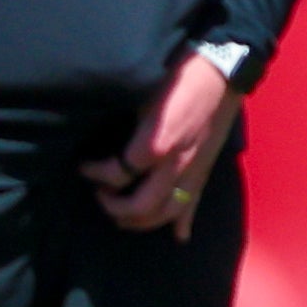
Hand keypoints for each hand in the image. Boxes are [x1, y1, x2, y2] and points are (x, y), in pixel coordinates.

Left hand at [89, 54, 240, 232]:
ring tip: (124, 216)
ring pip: (166, 213)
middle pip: (140, 206)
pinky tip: (178, 236)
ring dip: (142, 222)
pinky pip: (195, 205)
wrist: (224, 70)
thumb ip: (130, 127)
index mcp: (155, 145)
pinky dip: (184, 224)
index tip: (82, 167)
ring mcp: (193, 172)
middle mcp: (174, 166)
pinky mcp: (206, 171)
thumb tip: (108, 139)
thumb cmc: (181, 77)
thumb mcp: (145, 97)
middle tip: (100, 195)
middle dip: (114, 207)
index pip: (117, 174)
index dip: (95, 173)